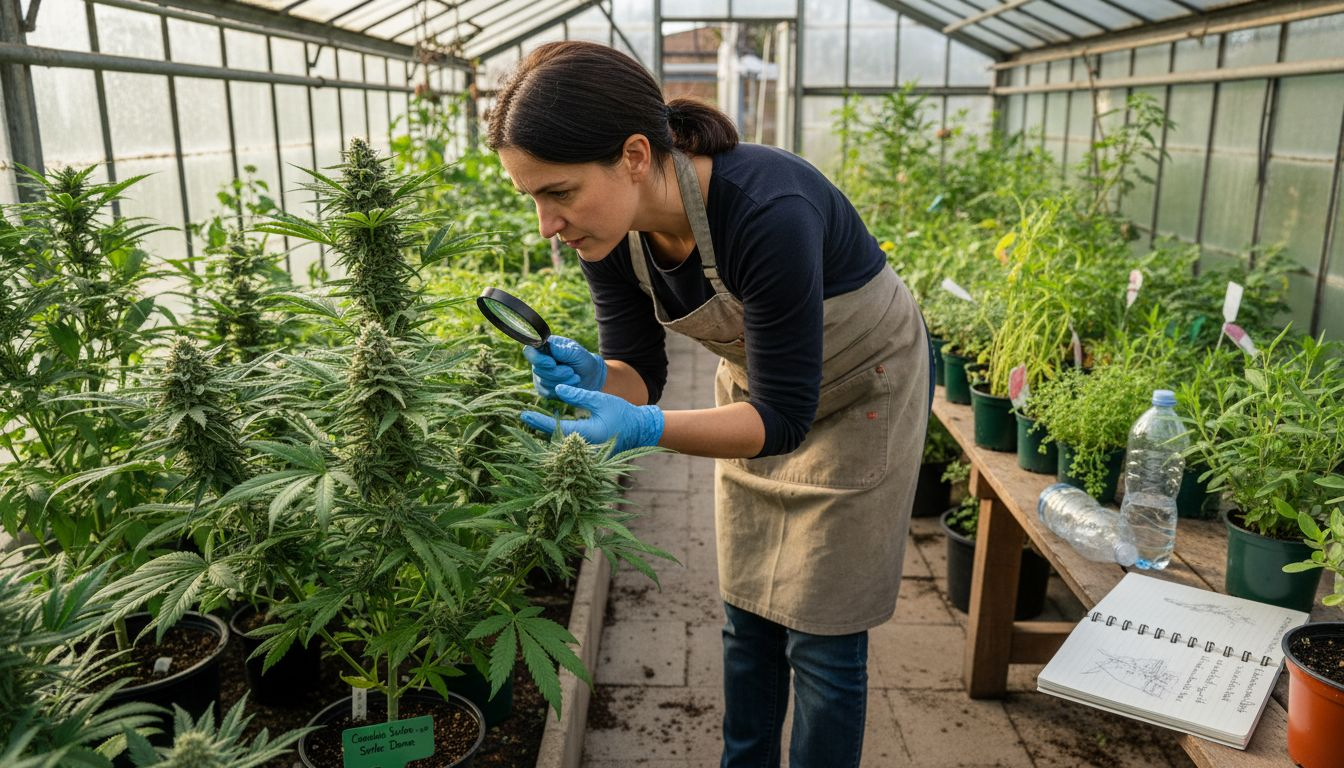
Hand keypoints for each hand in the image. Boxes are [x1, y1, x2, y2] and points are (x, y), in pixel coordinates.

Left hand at [520, 384, 663, 453]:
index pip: (556, 428)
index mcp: (587, 434)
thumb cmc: (623, 413)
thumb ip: (579, 395)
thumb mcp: (601, 399)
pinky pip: (570, 447)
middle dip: (540, 428)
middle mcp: (585, 448)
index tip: (524, 415)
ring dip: (549, 433)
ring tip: (535, 422)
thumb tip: (558, 390)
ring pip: (562, 444)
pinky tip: (553, 428)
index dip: (539, 421)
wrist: (641, 430)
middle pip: (555, 439)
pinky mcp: (591, 455)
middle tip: (526, 417)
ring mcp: (588, 454)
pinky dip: (560, 437)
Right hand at [523, 335, 606, 398]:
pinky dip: (562, 389)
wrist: (591, 378)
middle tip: (571, 371)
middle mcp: (538, 361)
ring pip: (544, 382)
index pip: (529, 351)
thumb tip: (549, 345)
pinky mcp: (543, 389)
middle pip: (538, 369)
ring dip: (563, 381)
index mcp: (545, 347)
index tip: (552, 363)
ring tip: (574, 377)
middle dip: (557, 372)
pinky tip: (570, 384)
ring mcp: (539, 376)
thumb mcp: (577, 353)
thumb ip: (564, 350)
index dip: (538, 358)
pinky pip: (548, 392)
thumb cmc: (584, 361)